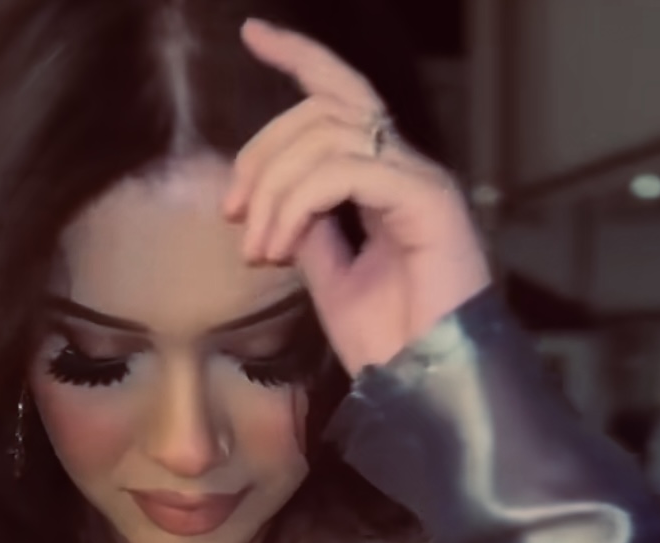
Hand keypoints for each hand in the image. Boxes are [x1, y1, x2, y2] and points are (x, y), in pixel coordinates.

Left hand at [223, 17, 492, 374]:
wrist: (426, 389)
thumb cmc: (389, 344)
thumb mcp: (331, 279)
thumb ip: (309, 230)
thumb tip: (275, 201)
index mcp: (386, 180)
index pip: (341, 97)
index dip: (299, 57)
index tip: (252, 34)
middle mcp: (406, 169)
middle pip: (325, 108)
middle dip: (265, 149)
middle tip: (232, 211)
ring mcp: (420, 182)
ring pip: (330, 136)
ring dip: (277, 188)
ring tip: (258, 249)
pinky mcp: (427, 202)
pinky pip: (349, 171)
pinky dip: (302, 201)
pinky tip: (282, 246)